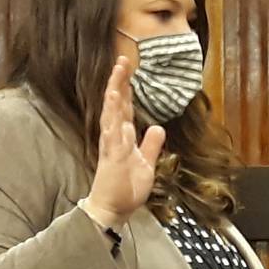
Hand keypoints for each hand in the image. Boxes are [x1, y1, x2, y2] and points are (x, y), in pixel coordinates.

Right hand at [83, 57, 165, 227]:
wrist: (114, 208)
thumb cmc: (126, 187)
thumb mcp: (146, 163)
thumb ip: (150, 145)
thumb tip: (157, 128)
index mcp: (122, 137)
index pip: (124, 108)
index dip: (126, 89)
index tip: (128, 69)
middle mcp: (115, 136)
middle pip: (116, 104)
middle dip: (119, 82)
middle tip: (123, 60)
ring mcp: (112, 144)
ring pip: (112, 113)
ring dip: (114, 92)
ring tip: (118, 72)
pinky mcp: (111, 155)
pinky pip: (111, 131)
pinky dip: (112, 115)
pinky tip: (113, 100)